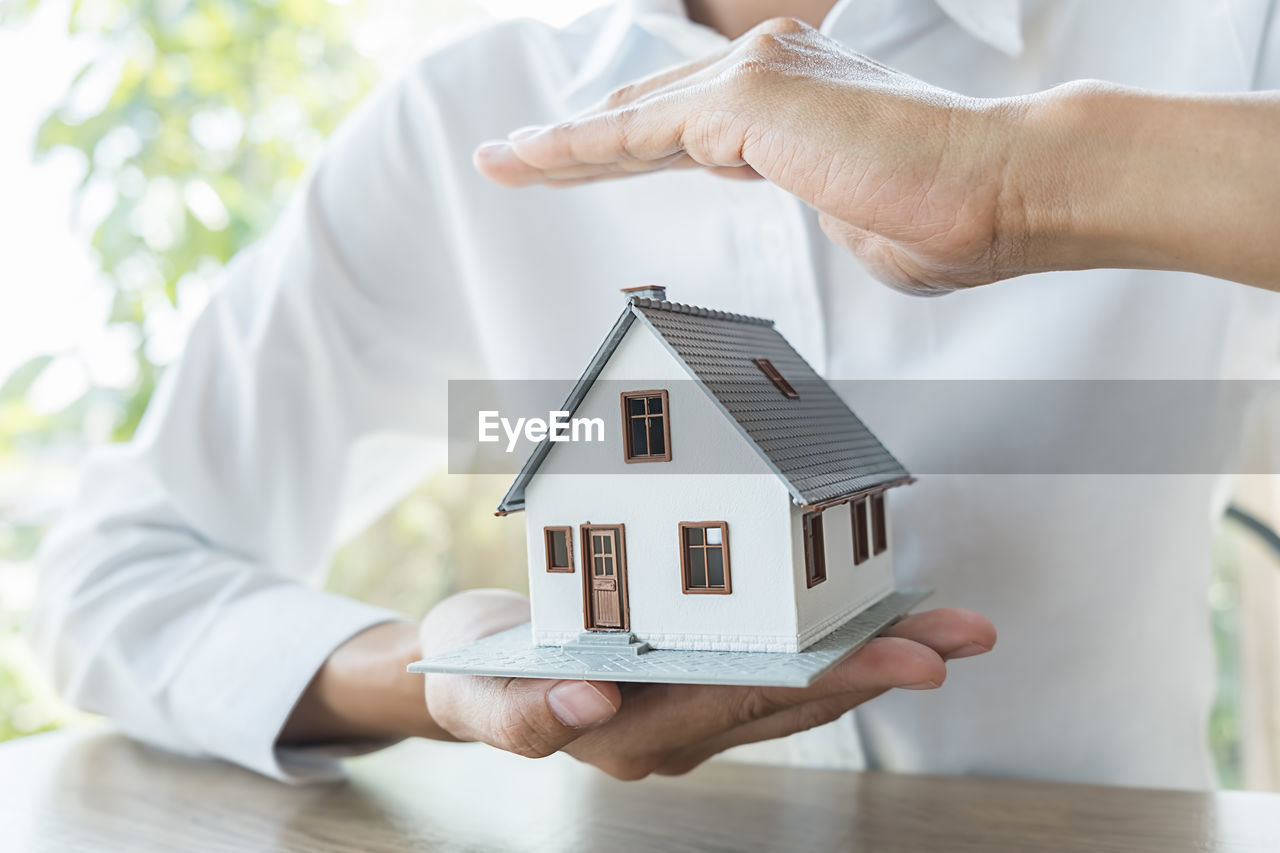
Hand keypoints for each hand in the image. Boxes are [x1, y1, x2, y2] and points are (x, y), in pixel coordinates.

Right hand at [420, 589, 993, 778]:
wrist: (476, 669)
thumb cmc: (474, 672)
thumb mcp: (471, 693)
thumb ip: (518, 715)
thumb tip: (588, 701)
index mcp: (625, 734)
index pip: (726, 705)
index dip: (802, 682)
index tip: (872, 661)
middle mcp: (674, 734)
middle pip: (781, 699)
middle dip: (867, 669)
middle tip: (946, 643)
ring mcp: (692, 714)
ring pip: (794, 688)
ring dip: (872, 659)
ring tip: (954, 632)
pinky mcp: (701, 683)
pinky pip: (778, 669)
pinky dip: (835, 644)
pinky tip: (889, 620)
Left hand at [473, 17, 1028, 294]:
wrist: (1005, 193)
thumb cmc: (950, 219)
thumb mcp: (861, 222)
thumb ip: (821, 209)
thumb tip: (823, 215)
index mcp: (793, 107)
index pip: (689, 130)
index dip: (627, 149)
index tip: (581, 164)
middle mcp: (768, 74)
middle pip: (646, 116)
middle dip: (575, 144)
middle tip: (512, 160)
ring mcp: (755, 77)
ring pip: (632, 121)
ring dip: (561, 146)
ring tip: (502, 163)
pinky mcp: (747, 96)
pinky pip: (639, 135)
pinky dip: (582, 151)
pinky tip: (531, 161)